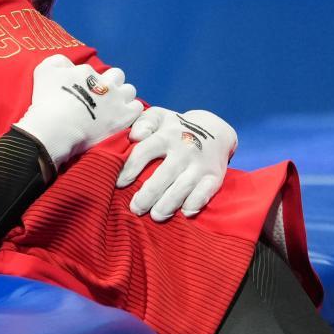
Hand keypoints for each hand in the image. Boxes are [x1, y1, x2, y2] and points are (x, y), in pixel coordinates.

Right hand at [15, 55, 143, 169]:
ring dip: (122, 96)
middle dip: (110, 83)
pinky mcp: (124, 116)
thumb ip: (57, 61)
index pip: (91, 72)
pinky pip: (137, 107)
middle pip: (116, 75)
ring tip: (112, 108)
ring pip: (129, 90)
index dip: (86, 82)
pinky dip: (130, 111)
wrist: (55, 127)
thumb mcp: (43, 71)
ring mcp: (117, 99)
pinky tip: (120, 118)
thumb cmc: (46, 102)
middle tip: (100, 98)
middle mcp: (104, 82)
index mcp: (86, 72)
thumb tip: (68, 65)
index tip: (79, 94)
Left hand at [116, 107, 237, 220]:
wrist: (214, 130)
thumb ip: (143, 123)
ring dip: (168, 204)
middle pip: (164, 175)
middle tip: (135, 209)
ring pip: (183, 187)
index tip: (119, 183)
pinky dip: (195, 204)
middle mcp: (184, 150)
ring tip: (155, 216)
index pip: (144, 151)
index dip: (130, 168)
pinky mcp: (214, 176)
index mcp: (166, 135)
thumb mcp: (158, 117)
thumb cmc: (175, 127)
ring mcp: (200, 164)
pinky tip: (184, 212)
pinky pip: (205, 193)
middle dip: (148, 195)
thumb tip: (134, 136)